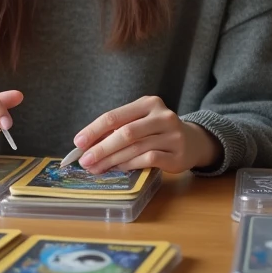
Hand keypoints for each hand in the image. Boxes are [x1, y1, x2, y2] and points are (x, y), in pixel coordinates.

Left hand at [71, 96, 220, 173]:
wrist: (193, 141)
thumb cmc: (158, 131)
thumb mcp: (140, 122)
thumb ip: (118, 129)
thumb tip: (87, 146)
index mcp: (148, 103)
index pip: (115, 116)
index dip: (94, 130)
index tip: (78, 143)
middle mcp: (162, 116)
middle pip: (125, 133)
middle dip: (101, 148)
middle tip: (85, 160)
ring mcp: (172, 135)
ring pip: (135, 148)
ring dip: (112, 160)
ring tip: (96, 168)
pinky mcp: (177, 154)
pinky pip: (148, 159)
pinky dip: (130, 165)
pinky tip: (118, 169)